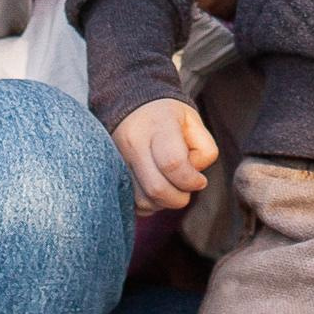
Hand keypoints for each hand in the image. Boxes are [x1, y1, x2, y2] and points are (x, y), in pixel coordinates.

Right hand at [111, 97, 218, 215]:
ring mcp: (116, 160)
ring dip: (163, 203)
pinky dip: (147, 206)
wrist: (131, 107)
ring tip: (170, 187)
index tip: (200, 180)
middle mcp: (132, 143)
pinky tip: (155, 191)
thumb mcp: (194, 122)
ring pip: (142, 200)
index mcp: (157, 125)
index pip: (173, 163)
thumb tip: (193, 177)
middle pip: (157, 188)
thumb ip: (204, 150)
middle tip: (186, 189)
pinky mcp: (109, 175)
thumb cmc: (169, 117)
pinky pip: (130, 203)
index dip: (191, 180)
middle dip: (179, 198)